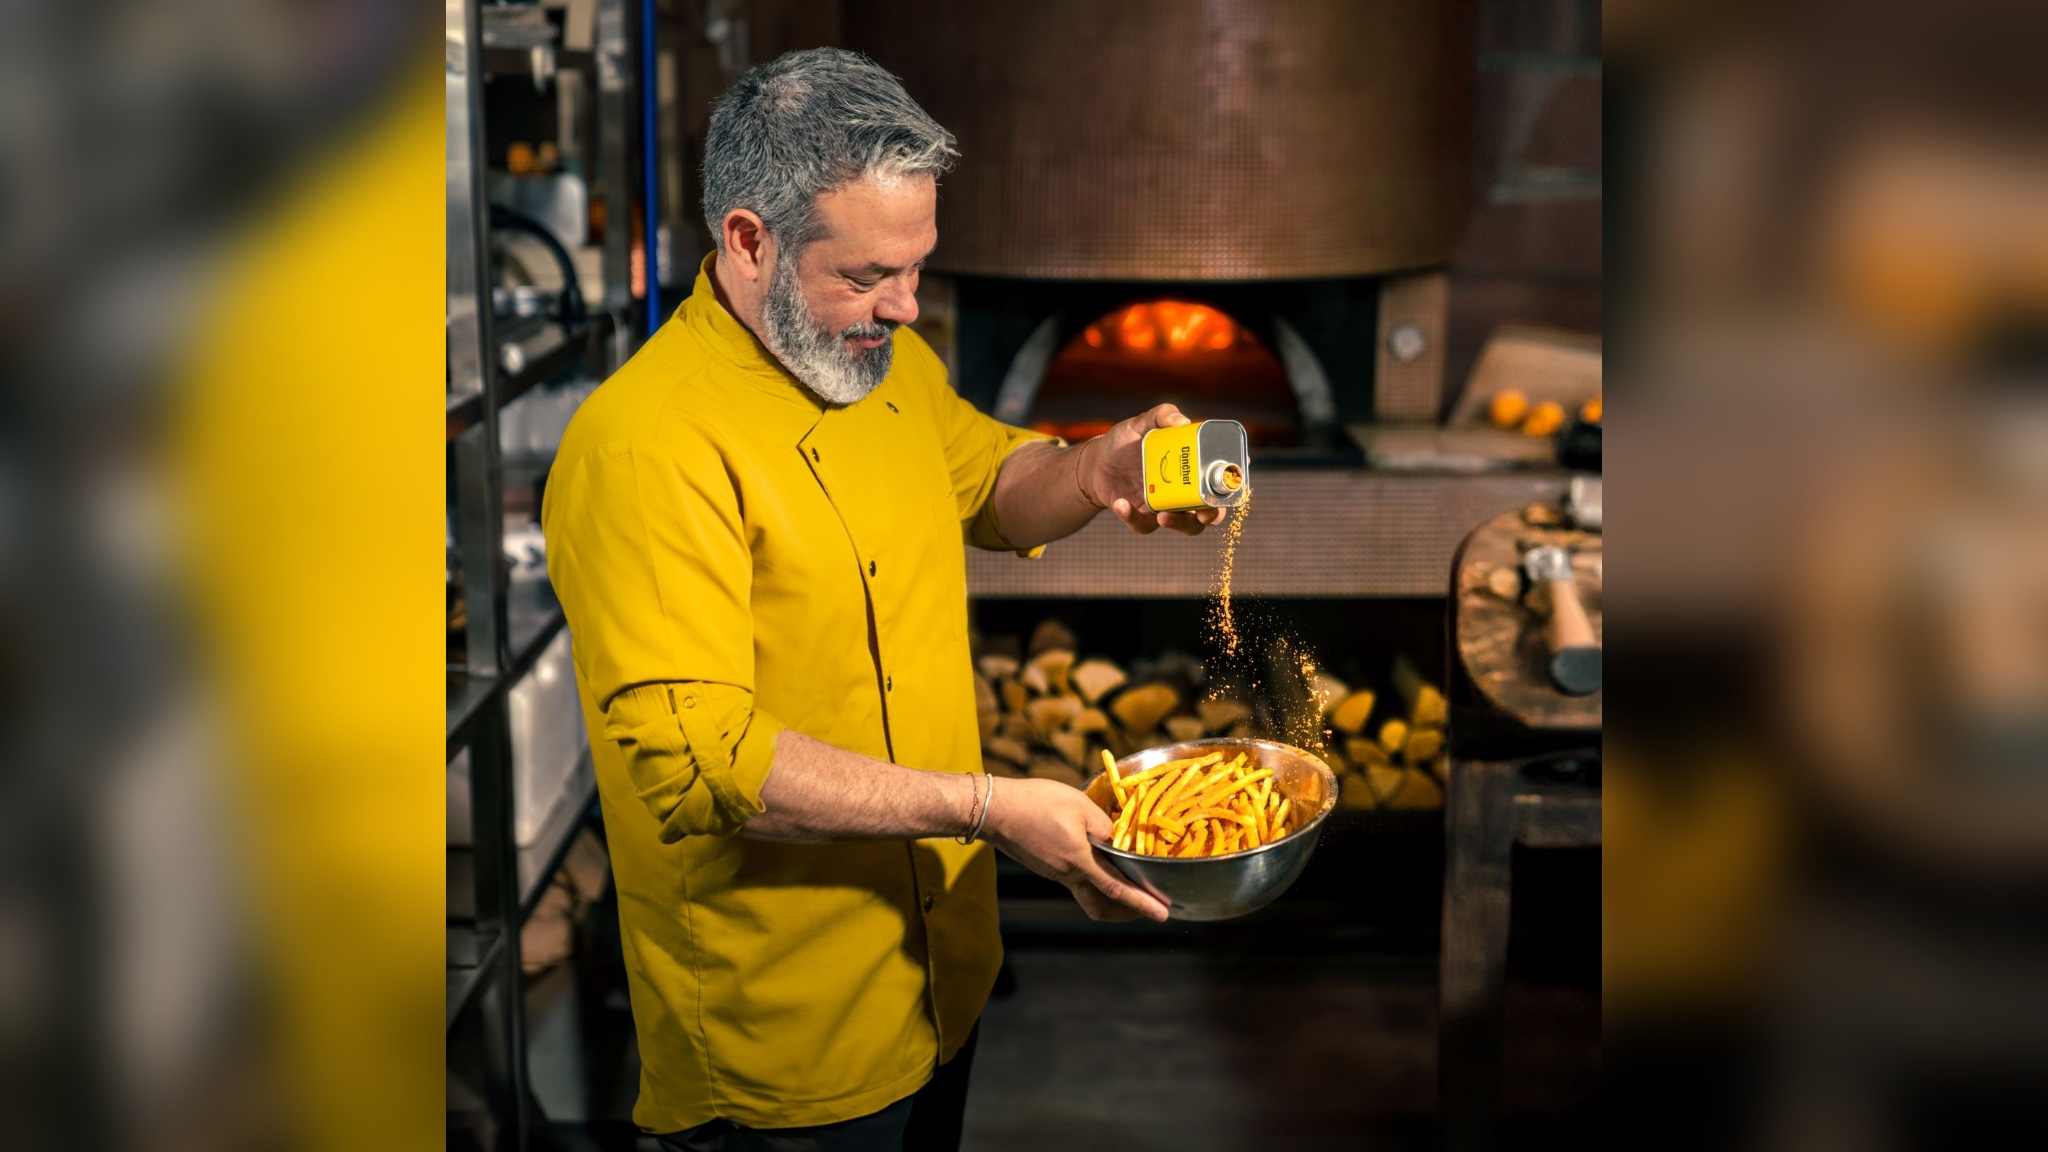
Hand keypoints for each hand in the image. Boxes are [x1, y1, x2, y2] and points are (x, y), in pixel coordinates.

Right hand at [982, 777, 1169, 921]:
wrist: (995, 810)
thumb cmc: (1037, 803)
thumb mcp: (1079, 806)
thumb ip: (1103, 826)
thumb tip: (1118, 841)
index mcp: (1080, 861)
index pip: (1118, 888)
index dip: (1143, 903)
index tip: (1162, 915)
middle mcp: (1068, 875)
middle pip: (1102, 905)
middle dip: (1126, 911)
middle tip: (1145, 906)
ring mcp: (1055, 874)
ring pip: (1088, 895)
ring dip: (1110, 897)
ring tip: (1127, 886)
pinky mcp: (1045, 867)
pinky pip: (1075, 882)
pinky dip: (1093, 881)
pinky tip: (1097, 864)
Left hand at [1080, 403, 1228, 536]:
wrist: (1096, 461)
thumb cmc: (1126, 441)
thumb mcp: (1143, 423)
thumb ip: (1162, 415)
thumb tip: (1182, 422)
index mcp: (1192, 470)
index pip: (1221, 481)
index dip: (1233, 486)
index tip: (1235, 484)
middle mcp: (1184, 492)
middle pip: (1210, 512)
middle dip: (1212, 515)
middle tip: (1204, 512)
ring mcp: (1165, 507)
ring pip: (1183, 526)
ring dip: (1178, 523)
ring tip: (1162, 515)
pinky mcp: (1141, 517)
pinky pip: (1142, 525)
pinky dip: (1132, 517)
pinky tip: (1121, 503)